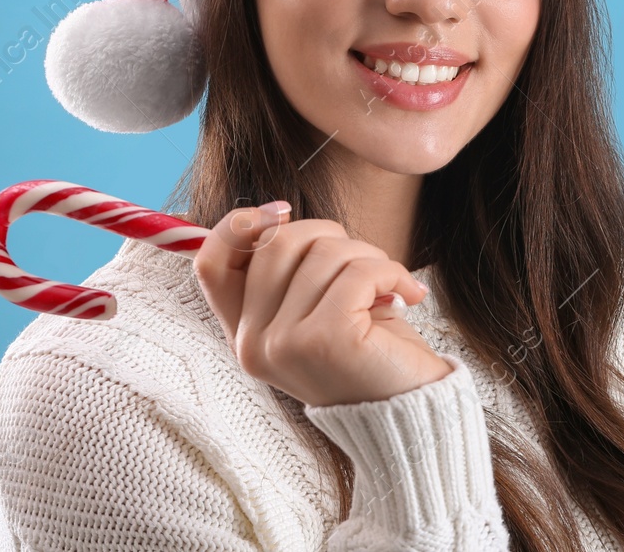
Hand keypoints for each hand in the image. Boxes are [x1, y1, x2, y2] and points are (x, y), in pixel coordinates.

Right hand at [192, 202, 453, 406]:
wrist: (413, 411)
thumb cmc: (369, 348)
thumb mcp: (315, 306)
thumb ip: (287, 269)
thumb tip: (275, 214)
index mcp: (244, 334)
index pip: (209, 263)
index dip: (239, 224)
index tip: (282, 212)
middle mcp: (252, 344)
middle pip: (276, 243)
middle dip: (330, 236)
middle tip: (364, 265)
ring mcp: (284, 344)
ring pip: (323, 252)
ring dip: (369, 256)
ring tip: (387, 287)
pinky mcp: (325, 339)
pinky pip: (358, 270)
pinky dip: (391, 271)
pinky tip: (406, 295)